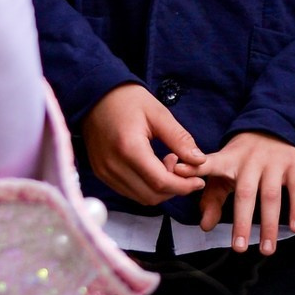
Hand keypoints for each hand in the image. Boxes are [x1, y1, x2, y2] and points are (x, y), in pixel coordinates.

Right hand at [81, 84, 206, 207]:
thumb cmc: (128, 100)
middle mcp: (113, 166)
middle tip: (182, 165)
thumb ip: (179, 139)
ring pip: (140, 197)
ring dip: (160, 188)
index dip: (183, 186)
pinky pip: (128, 191)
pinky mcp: (101, 174)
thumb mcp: (159, 114)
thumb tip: (199, 160)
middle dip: (174, 188)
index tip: (199, 181)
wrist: (95, 96)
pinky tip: (152, 166)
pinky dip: (146, 186)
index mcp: (129, 148)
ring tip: (167, 162)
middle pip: (151, 196)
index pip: (160, 182)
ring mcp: (104, 173)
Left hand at [177, 132, 294, 251]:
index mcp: (228, 160)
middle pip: (245, 193)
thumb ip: (211, 199)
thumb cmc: (243, 160)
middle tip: (239, 248)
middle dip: (242, 221)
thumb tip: (205, 226)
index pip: (209, 163)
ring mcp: (274, 161)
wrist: (276, 129)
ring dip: (270, 224)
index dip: (194, 168)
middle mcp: (251, 160)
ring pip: (271, 195)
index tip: (179, 171)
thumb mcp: (224, 172)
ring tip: (267, 249)